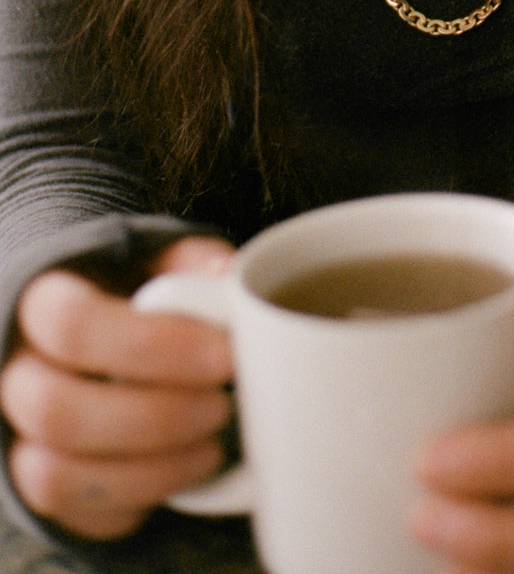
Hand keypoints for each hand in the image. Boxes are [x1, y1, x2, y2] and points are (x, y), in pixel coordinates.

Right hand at [0, 235, 235, 539]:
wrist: (102, 348)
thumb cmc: (137, 299)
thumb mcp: (162, 264)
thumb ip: (191, 264)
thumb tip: (227, 277)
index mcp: (41, 304)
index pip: (70, 325)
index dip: (153, 346)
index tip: (225, 355)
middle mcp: (17, 375)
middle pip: (57, 410)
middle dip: (156, 416)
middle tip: (222, 404)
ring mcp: (22, 439)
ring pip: (58, 474)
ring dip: (151, 467)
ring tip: (214, 443)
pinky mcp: (46, 490)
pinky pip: (83, 515)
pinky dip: (145, 497)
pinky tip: (191, 466)